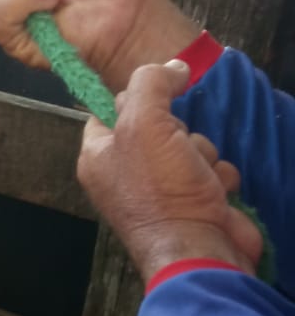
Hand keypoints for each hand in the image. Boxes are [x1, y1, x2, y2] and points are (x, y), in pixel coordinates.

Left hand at [77, 59, 262, 280]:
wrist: (200, 248)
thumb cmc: (161, 188)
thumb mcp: (144, 123)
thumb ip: (151, 84)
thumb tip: (172, 67)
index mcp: (98, 156)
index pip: (108, 110)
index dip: (134, 100)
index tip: (153, 103)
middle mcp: (124, 173)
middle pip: (157, 123)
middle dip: (179, 130)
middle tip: (177, 147)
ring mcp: (161, 189)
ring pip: (190, 144)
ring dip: (203, 154)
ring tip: (198, 175)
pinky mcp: (195, 200)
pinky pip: (211, 169)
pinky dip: (218, 177)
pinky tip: (215, 191)